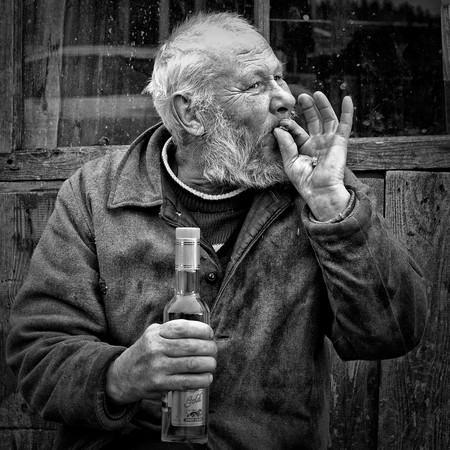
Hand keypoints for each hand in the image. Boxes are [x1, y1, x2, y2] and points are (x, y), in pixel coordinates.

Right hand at [106, 320, 216, 404]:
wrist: (121, 376)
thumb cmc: (144, 352)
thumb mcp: (152, 333)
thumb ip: (171, 330)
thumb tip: (201, 330)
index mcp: (156, 333)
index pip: (183, 328)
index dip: (201, 329)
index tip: (210, 333)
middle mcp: (156, 349)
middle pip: (191, 346)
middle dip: (209, 348)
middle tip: (214, 350)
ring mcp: (158, 367)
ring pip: (191, 364)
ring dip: (208, 364)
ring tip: (212, 363)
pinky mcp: (160, 385)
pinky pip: (186, 382)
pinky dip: (201, 380)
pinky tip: (207, 378)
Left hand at [274, 91, 353, 220]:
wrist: (319, 191)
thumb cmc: (304, 181)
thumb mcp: (290, 162)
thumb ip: (285, 145)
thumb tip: (278, 128)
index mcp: (304, 148)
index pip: (297, 131)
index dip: (290, 125)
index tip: (282, 122)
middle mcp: (317, 143)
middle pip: (313, 121)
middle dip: (308, 109)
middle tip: (300, 97)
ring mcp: (329, 141)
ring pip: (328, 119)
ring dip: (323, 106)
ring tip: (315, 93)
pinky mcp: (340, 142)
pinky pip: (345, 125)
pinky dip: (347, 111)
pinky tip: (347, 98)